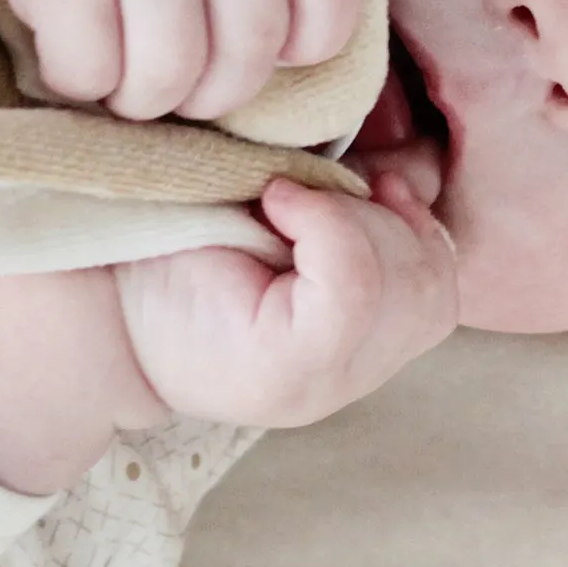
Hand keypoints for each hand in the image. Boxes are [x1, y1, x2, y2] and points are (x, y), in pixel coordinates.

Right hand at [0, 0, 365, 121]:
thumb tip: (290, 48)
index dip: (314, 35)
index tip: (276, 43)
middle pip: (253, 50)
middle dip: (218, 90)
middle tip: (183, 76)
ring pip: (173, 78)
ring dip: (149, 97)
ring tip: (127, 72)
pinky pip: (93, 75)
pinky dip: (83, 82)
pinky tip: (73, 47)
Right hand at [114, 173, 458, 428]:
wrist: (132, 330)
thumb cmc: (150, 278)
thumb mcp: (180, 245)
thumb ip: (247, 210)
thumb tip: (311, 176)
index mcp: (274, 370)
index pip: (352, 295)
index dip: (326, 219)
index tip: (272, 190)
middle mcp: (331, 389)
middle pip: (405, 288)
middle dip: (359, 217)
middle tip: (299, 194)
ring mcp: (362, 376)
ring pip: (433, 288)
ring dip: (391, 224)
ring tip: (333, 201)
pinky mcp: (380, 350)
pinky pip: (435, 293)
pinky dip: (418, 236)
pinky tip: (380, 202)